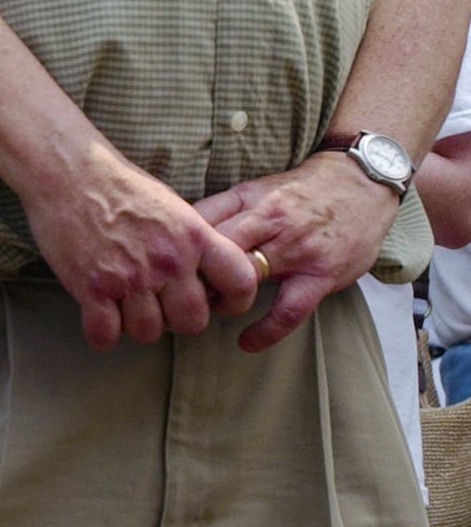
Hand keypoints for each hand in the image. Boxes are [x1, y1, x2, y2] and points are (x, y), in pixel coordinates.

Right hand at [20, 146, 258, 349]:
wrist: (67, 171)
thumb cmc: (116, 184)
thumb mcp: (171, 206)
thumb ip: (192, 242)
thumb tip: (201, 275)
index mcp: (194, 236)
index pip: (241, 283)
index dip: (234, 302)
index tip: (216, 303)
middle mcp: (167, 260)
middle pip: (192, 322)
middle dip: (176, 320)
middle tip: (158, 304)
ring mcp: (129, 277)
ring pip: (148, 333)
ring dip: (135, 325)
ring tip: (123, 304)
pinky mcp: (92, 287)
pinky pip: (105, 335)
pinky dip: (101, 332)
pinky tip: (98, 315)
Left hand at [195, 153, 401, 352]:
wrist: (361, 183)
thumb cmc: (301, 190)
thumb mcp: (256, 188)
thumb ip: (220, 209)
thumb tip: (176, 230)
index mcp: (248, 199)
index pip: (199, 222)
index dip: (177, 246)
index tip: (164, 263)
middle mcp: (270, 222)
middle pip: (217, 252)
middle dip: (194, 275)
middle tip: (179, 290)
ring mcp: (296, 250)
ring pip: (246, 279)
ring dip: (221, 299)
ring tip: (208, 308)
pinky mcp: (321, 275)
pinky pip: (288, 310)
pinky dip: (265, 330)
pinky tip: (246, 343)